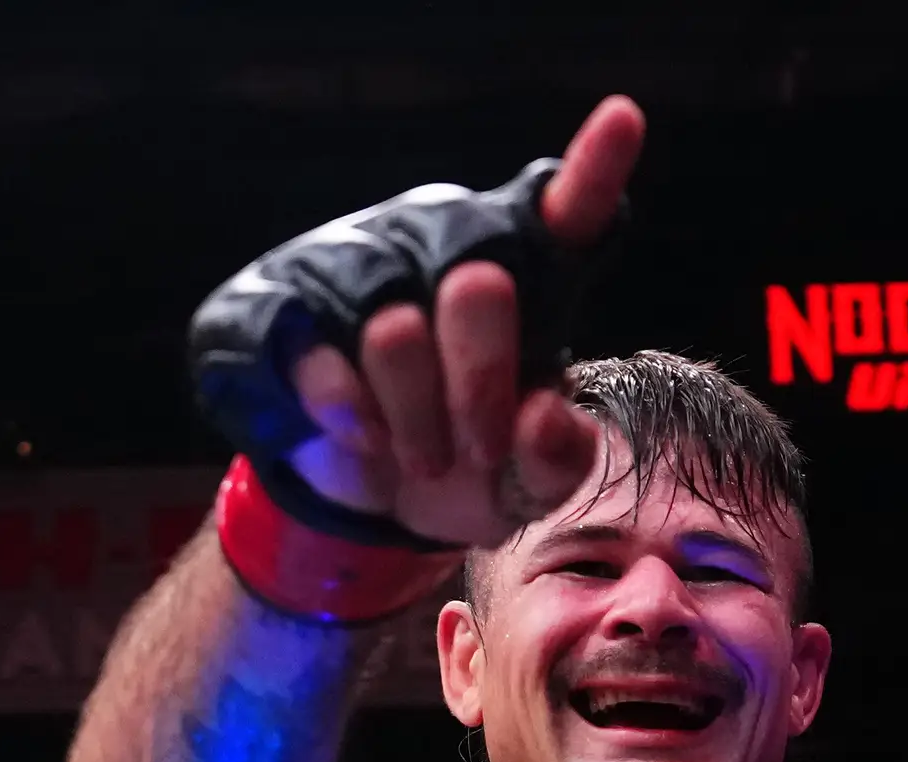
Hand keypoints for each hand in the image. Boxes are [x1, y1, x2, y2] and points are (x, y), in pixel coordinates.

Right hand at [279, 96, 640, 546]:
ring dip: (416, 423)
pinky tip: (368, 442)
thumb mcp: (528, 484)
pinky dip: (352, 420)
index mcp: (525, 271)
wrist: (363, 498)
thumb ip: (558, 459)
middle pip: (479, 284)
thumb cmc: (468, 465)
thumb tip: (541, 413)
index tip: (623, 118)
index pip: (565, 209)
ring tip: (423, 459)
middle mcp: (443, 241)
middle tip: (478, 448)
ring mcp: (360, 260)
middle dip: (483, 388)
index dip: (593, 165)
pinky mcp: (284, 300)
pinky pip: (323, 359)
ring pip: (395, 332)